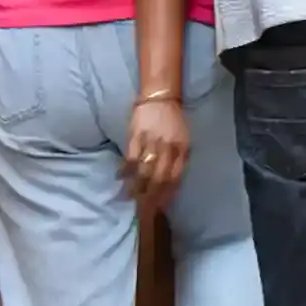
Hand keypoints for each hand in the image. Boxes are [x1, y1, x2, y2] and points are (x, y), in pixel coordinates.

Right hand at [125, 95, 190, 213]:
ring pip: (143, 170)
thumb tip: (172, 184)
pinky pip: (130, 157)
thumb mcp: (184, 139)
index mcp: (181, 149)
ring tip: (131, 197)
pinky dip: (125, 170)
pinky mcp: (136, 135)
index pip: (174, 178)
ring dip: (136, 187)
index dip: (166, 194)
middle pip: (158, 178)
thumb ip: (180, 160)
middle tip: (143, 208)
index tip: (160, 207)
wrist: (160, 97)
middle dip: (151, 196)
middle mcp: (167, 147)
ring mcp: (151, 141)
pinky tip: (121, 178)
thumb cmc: (174, 120)